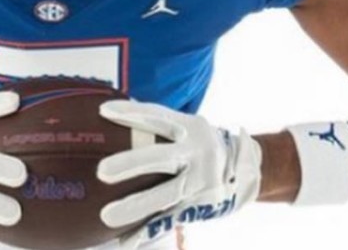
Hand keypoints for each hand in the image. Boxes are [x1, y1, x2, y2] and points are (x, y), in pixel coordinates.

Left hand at [96, 100, 261, 247]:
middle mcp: (196, 154)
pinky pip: (170, 220)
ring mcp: (199, 182)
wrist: (246, 168)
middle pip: (161, 158)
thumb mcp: (189, 127)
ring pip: (165, 195)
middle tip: (101, 171)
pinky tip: (128, 241)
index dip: (132, 112)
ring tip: (106, 216)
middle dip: (131, 164)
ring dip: (135, 206)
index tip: (104, 110)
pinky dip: (148, 231)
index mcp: (189, 128)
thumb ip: (161, 125)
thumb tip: (113, 112)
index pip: (158, 117)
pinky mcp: (199, 206)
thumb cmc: (200, 144)